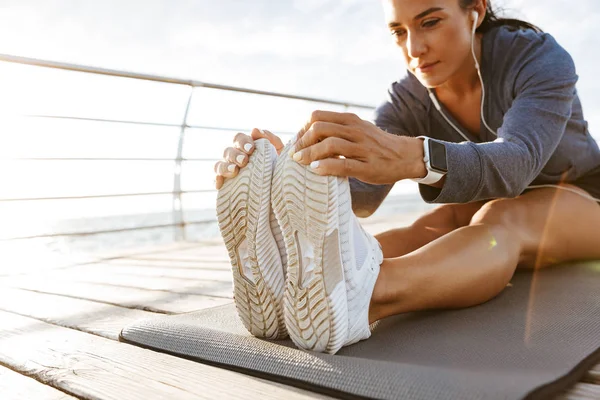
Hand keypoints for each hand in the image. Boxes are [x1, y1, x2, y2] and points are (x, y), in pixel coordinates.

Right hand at [214, 128, 283, 189]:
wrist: (282, 188)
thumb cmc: (280, 167)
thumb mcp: (280, 152)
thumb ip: (271, 140)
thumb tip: (255, 130)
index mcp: (246, 147)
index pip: (238, 138)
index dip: (242, 141)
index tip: (250, 148)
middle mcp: (235, 157)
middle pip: (228, 151)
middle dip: (235, 155)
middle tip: (244, 161)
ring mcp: (229, 170)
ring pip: (219, 164)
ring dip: (225, 166)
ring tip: (234, 171)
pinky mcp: (227, 184)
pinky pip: (217, 180)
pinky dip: (216, 180)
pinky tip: (219, 184)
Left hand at [290, 110, 422, 184]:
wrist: (406, 156)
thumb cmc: (376, 145)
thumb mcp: (358, 130)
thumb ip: (338, 130)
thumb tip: (310, 134)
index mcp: (351, 120)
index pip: (317, 117)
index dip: (302, 129)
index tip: (298, 142)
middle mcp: (355, 130)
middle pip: (319, 128)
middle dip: (302, 142)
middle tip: (295, 155)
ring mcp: (362, 148)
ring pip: (329, 145)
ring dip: (310, 154)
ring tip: (301, 162)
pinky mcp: (367, 166)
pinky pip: (342, 164)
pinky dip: (325, 166)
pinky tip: (316, 169)